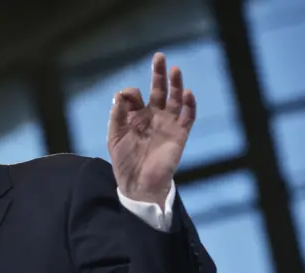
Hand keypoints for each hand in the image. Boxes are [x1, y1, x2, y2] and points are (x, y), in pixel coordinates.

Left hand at [107, 52, 195, 207]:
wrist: (138, 183)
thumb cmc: (124, 161)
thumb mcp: (115, 136)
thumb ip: (117, 114)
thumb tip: (120, 93)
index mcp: (136, 116)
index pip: (135, 96)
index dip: (131, 93)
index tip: (126, 99)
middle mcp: (153, 117)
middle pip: (159, 90)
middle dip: (159, 74)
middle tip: (159, 56)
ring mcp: (168, 124)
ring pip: (175, 99)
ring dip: (176, 84)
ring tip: (175, 69)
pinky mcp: (180, 134)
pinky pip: (188, 116)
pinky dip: (189, 105)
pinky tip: (187, 94)